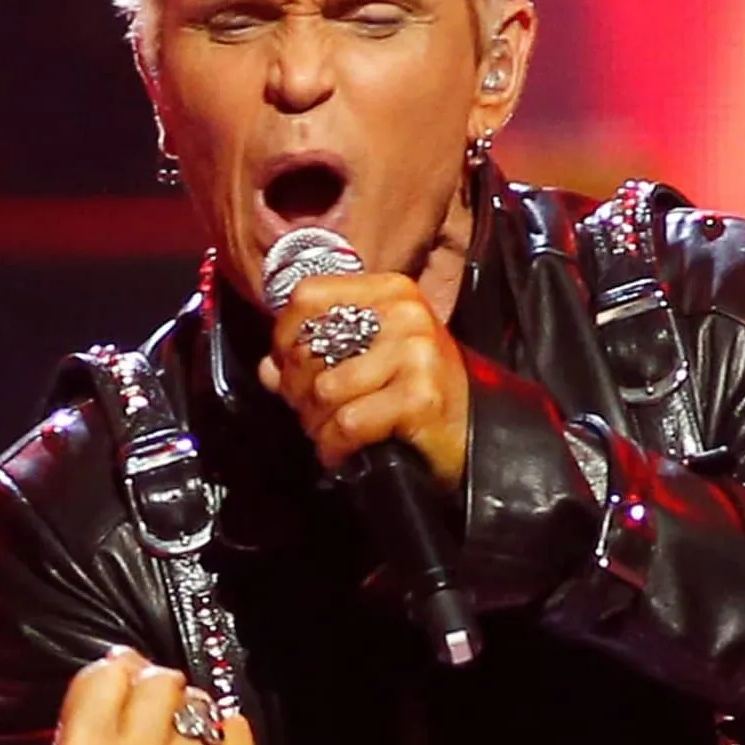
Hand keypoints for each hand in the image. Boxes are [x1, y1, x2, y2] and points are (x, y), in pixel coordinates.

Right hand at [53, 646, 257, 744]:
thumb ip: (98, 705)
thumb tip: (124, 656)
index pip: (105, 672)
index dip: (122, 679)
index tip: (126, 702)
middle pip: (157, 679)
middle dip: (163, 697)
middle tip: (159, 734)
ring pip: (199, 702)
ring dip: (196, 722)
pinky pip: (236, 727)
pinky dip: (230, 739)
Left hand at [259, 271, 470, 488]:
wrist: (476, 439)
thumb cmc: (420, 398)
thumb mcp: (371, 362)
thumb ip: (316, 357)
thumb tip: (268, 368)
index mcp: (391, 292)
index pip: (308, 296)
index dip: (285, 335)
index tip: (289, 368)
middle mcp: (406, 313)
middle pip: (311, 347)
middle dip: (299, 392)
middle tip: (314, 414)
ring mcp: (416, 353)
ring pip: (325, 390)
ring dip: (317, 424)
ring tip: (332, 434)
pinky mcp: (420, 395)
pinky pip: (348, 423)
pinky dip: (335, 446)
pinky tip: (343, 452)